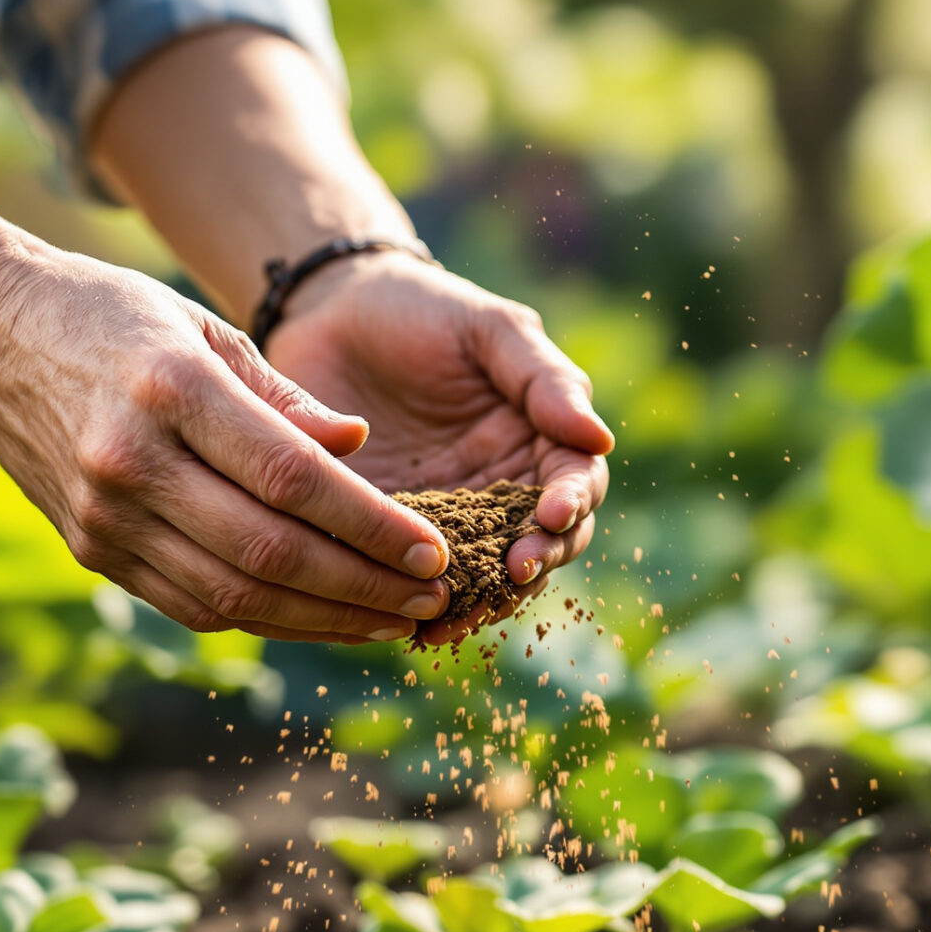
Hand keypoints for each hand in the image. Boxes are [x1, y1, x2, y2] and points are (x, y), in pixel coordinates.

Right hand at [0, 242, 457, 644]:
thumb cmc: (112, 318)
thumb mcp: (202, 326)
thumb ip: (283, 396)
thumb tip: (358, 448)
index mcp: (169, 388)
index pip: (292, 478)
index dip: (370, 526)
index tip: (433, 551)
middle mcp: (130, 460)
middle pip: (270, 549)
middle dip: (363, 586)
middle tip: (431, 601)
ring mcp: (103, 516)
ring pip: (235, 594)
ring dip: (325, 620)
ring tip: (393, 622)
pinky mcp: (91, 551)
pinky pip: (194, 604)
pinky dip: (268, 618)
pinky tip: (325, 619)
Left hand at [261, 251, 613, 641]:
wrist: (330, 314)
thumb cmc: (422, 310)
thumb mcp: (488, 328)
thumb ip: (544, 378)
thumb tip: (601, 438)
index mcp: (539, 441)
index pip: (575, 486)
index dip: (570, 506)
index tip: (551, 515)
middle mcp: (503, 490)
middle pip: (538, 545)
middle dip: (530, 563)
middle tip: (512, 573)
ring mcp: (451, 519)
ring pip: (481, 577)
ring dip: (478, 601)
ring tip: (458, 612)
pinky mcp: (394, 536)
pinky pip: (414, 580)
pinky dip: (415, 603)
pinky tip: (405, 621)